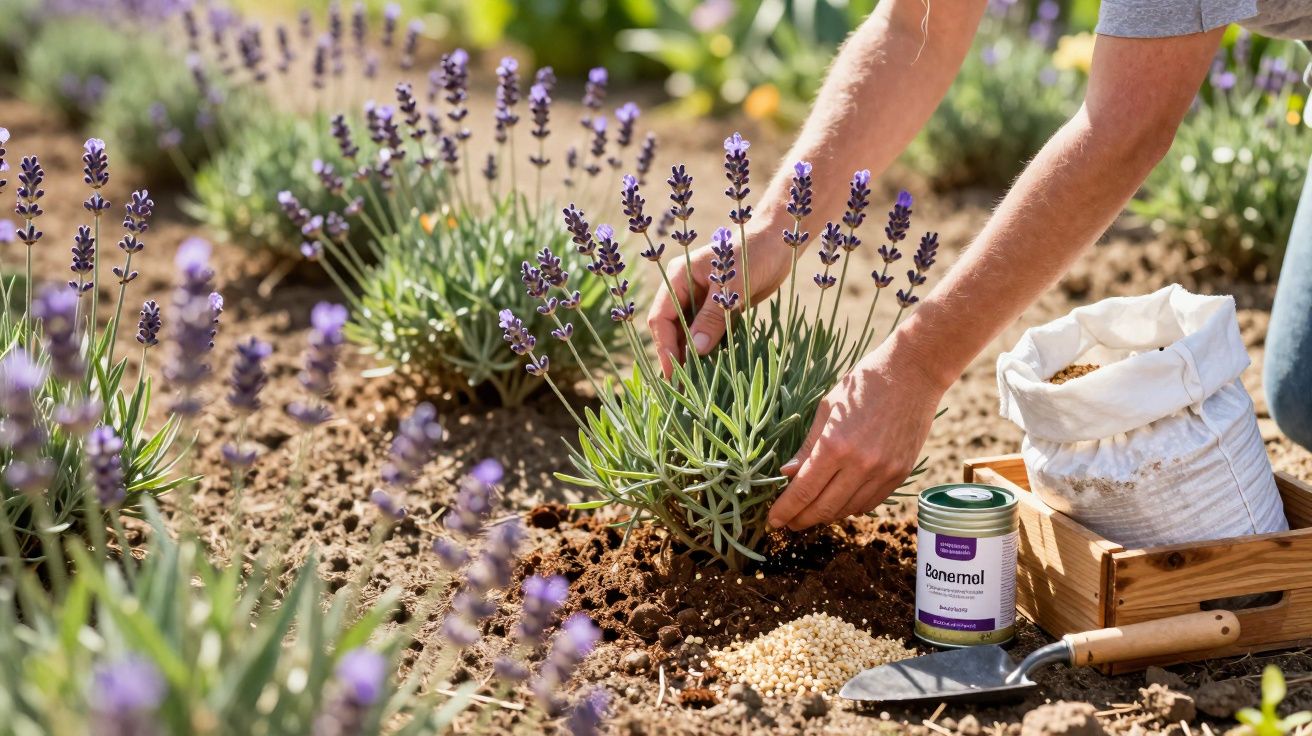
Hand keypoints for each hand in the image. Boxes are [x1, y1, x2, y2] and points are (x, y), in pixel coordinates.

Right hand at [646, 220, 792, 377]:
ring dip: (691, 358)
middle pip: (671, 329)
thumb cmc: (753, 253)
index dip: (665, 347)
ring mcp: (700, 300)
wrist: (778, 241)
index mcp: (678, 278)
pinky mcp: (717, 309)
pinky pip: (706, 334)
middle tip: (680, 388)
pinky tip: (711, 371)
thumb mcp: (732, 286)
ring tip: (694, 386)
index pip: (661, 318)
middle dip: (675, 357)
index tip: (672, 373)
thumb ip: (713, 317)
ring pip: (688, 334)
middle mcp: (684, 290)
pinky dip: (708, 351)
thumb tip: (696, 351)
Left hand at [767, 342, 944, 530]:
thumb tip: (787, 475)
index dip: (785, 510)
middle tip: (789, 522)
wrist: (913, 373)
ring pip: (847, 510)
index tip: (773, 521)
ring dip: (826, 515)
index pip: (803, 492)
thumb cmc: (864, 384)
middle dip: (801, 519)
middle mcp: (860, 465)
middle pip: (823, 508)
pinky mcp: (901, 474)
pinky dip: (851, 507)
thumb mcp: (827, 409)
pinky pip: (871, 502)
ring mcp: (883, 472)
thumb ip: (808, 447)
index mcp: (835, 446)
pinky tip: (840, 502)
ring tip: (811, 512)